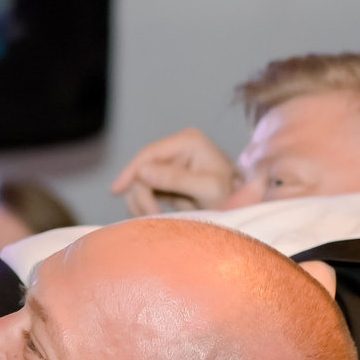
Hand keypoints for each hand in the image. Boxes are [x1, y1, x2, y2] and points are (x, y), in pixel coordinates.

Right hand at [110, 127, 237, 215]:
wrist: (243, 208)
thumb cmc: (231, 197)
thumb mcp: (206, 189)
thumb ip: (175, 179)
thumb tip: (142, 171)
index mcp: (188, 141)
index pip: (150, 154)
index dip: (131, 172)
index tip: (116, 191)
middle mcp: (178, 147)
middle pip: (142, 168)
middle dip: (142, 193)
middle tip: (150, 216)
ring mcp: (172, 162)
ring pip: (141, 180)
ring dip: (143, 201)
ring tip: (155, 218)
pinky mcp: (168, 177)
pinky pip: (146, 189)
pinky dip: (146, 203)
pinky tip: (155, 214)